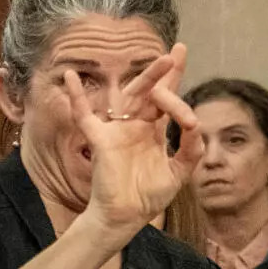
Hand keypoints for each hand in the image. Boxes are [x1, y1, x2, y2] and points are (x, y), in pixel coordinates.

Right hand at [68, 42, 201, 241]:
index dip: (175, 76)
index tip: (181, 52)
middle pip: (150, 91)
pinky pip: (84, 116)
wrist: (126, 216)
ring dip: (146, 78)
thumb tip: (194, 123)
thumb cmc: (149, 196)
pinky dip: (76, 96)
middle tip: (175, 54)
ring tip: (161, 62)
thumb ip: (190, 147)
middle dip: (164, 72)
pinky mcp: (101, 139)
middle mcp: (136, 126)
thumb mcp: (180, 171)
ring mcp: (117, 131)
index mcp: (154, 132)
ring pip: (130, 97)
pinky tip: (73, 76)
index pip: (166, 98)